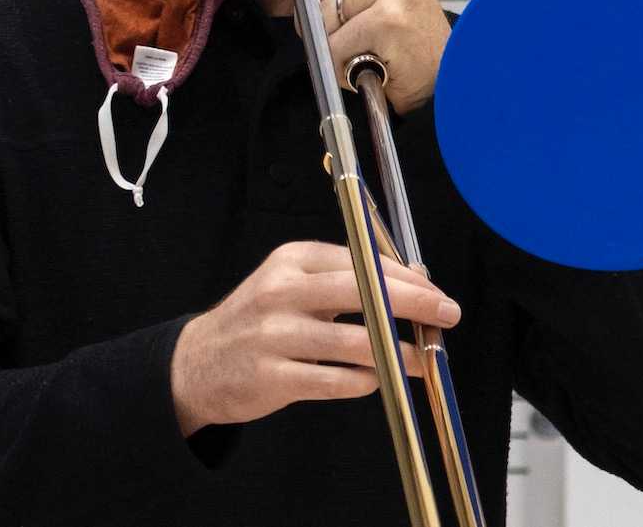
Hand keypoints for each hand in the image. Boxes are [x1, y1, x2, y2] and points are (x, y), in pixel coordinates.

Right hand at [170, 241, 461, 436]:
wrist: (195, 365)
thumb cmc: (258, 321)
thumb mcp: (294, 284)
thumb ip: (348, 278)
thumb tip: (415, 278)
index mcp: (293, 261)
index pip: (363, 262)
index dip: (408, 278)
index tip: (437, 292)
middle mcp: (283, 292)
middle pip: (364, 292)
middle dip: (415, 304)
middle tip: (447, 316)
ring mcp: (275, 336)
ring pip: (356, 342)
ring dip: (399, 353)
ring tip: (423, 359)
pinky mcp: (272, 377)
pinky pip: (336, 381)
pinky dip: (365, 381)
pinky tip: (377, 379)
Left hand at [260, 0, 449, 112]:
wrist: (444, 72)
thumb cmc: (399, 33)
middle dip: (319, 13)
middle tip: (352, 30)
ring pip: (321, 12)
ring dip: (333, 42)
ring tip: (364, 45)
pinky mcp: (389, 15)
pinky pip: (336, 42)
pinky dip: (344, 62)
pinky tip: (370, 61)